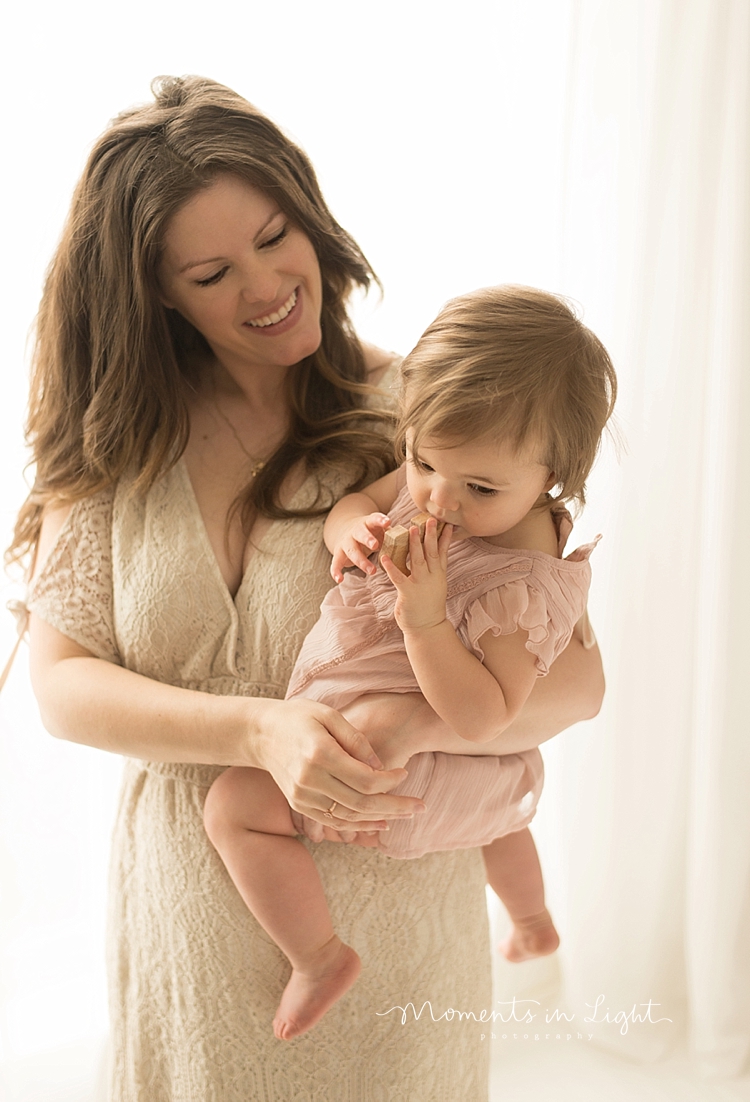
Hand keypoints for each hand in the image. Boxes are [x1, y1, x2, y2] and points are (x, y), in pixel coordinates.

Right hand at [254, 697, 424, 830]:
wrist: (260, 733)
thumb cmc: (299, 717)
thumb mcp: (329, 715)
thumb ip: (357, 741)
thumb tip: (381, 768)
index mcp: (320, 754)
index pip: (365, 779)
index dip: (390, 781)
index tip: (405, 773)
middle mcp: (309, 779)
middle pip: (361, 803)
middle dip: (395, 807)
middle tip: (420, 807)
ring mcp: (302, 795)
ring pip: (348, 817)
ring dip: (379, 819)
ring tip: (405, 816)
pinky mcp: (299, 804)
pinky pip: (333, 821)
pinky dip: (357, 825)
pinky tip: (377, 823)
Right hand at [330, 512, 390, 582]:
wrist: (348, 530)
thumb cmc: (372, 533)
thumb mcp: (380, 531)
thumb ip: (393, 535)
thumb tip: (413, 541)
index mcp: (368, 523)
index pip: (374, 519)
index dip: (380, 520)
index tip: (388, 522)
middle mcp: (355, 531)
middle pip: (360, 534)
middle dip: (367, 539)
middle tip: (375, 545)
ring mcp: (345, 542)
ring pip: (351, 550)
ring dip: (361, 561)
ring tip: (372, 571)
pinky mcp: (338, 553)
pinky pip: (336, 562)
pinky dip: (336, 571)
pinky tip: (340, 580)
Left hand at [380, 519, 452, 632]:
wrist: (427, 628)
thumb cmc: (428, 606)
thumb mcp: (436, 585)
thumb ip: (433, 570)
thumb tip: (431, 556)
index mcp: (438, 574)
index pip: (443, 552)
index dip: (445, 538)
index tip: (447, 524)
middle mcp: (432, 577)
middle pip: (432, 552)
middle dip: (430, 535)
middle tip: (429, 519)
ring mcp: (421, 584)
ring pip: (418, 560)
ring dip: (414, 544)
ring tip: (411, 529)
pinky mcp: (408, 593)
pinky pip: (398, 577)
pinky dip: (391, 566)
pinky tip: (384, 557)